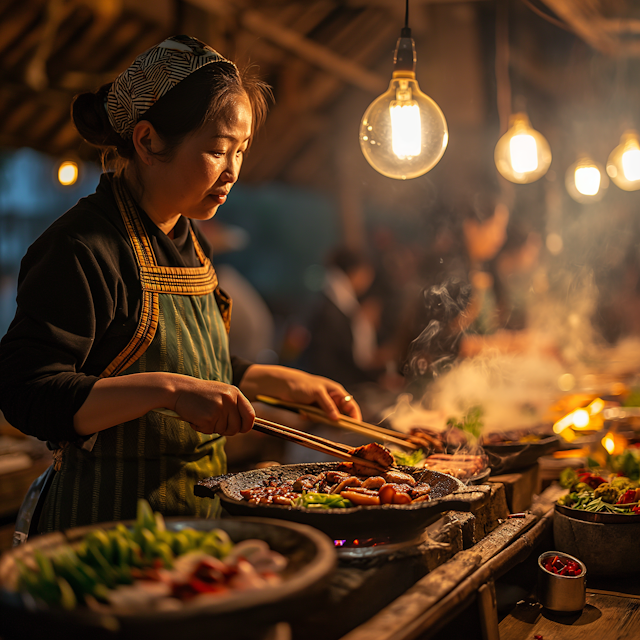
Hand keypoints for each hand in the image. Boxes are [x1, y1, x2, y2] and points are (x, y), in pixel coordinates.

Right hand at [173, 378, 254, 435]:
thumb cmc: (200, 394)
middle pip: (236, 427)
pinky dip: (201, 427)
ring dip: (212, 428)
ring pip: (222, 431)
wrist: (179, 390)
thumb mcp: (221, 394)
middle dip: (226, 430)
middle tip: (214, 421)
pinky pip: (209, 431)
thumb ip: (234, 406)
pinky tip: (196, 416)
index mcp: (235, 393)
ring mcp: (220, 408)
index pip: (250, 415)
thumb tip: (247, 426)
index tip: (241, 429)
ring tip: (203, 414)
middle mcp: (230, 400)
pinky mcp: (209, 417)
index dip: (246, 426)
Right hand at [239, 365, 361, 421]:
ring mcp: (325, 389)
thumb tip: (334, 424)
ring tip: (349, 426)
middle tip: (357, 429)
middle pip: (349, 404)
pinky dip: (331, 410)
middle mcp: (332, 391)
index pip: (350, 405)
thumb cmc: (300, 394)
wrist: (284, 384)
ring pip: (340, 402)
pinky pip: (327, 402)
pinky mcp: (316, 390)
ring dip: (345, 415)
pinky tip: (335, 419)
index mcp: (334, 393)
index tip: (359, 428)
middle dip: (354, 417)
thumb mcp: (314, 408)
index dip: (356, 416)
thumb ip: (323, 414)